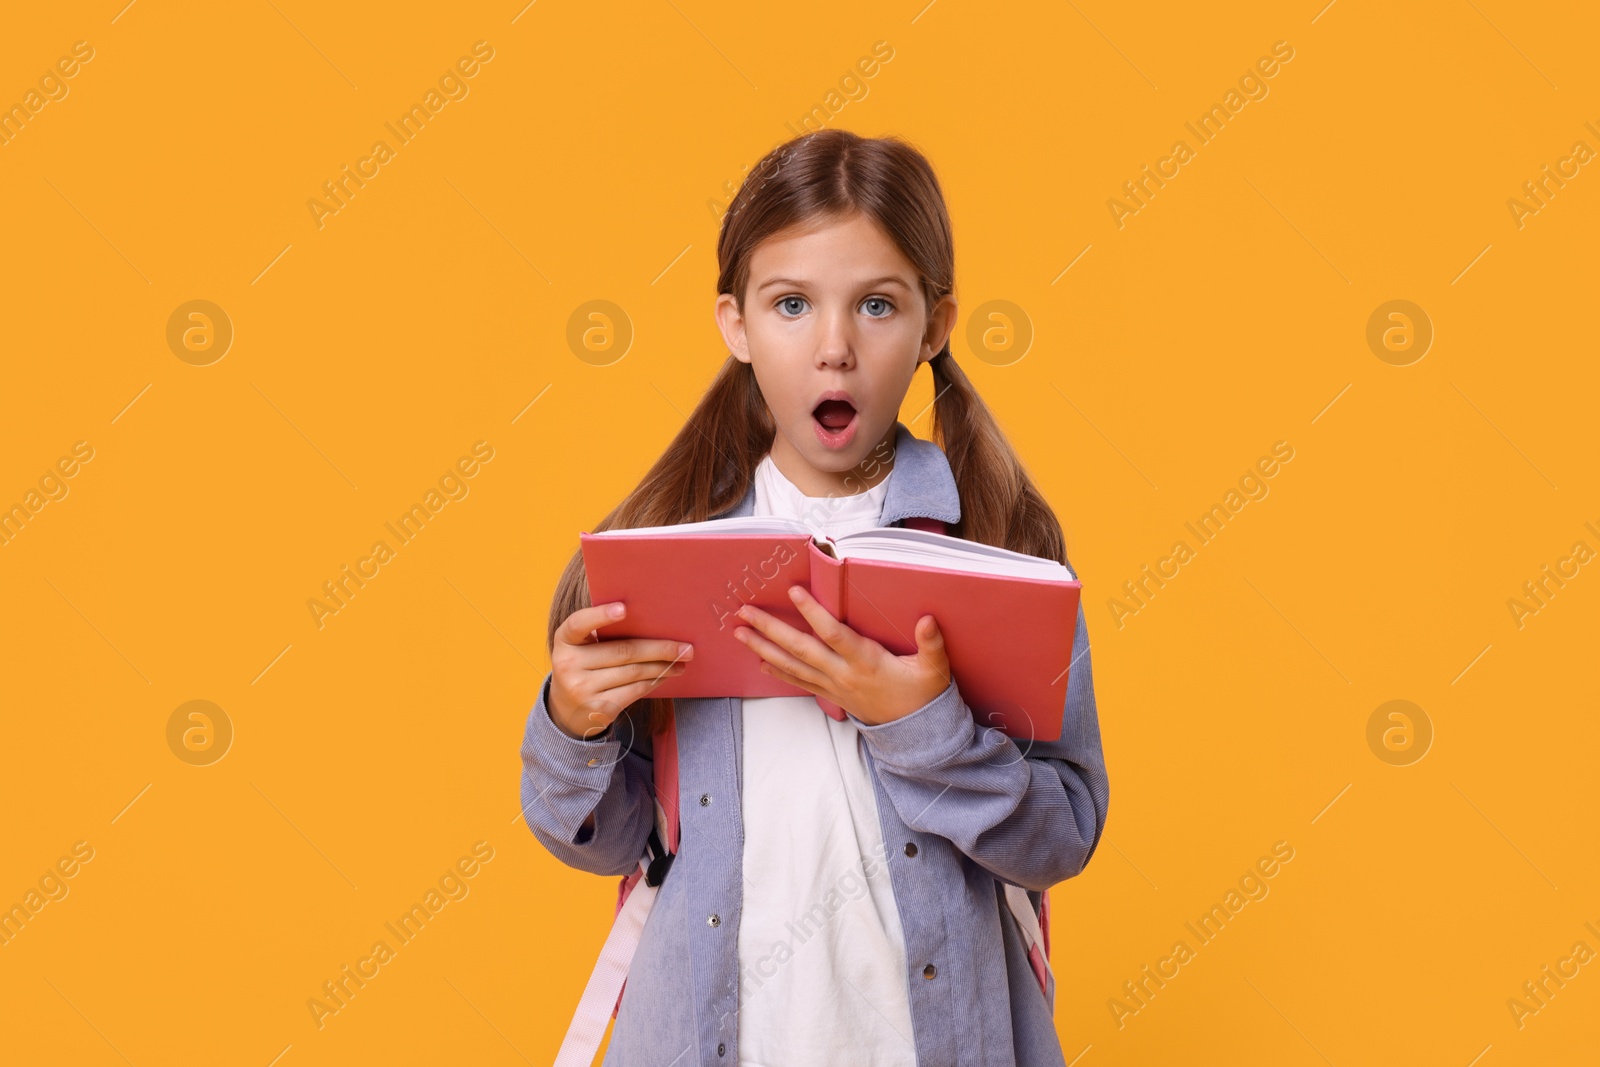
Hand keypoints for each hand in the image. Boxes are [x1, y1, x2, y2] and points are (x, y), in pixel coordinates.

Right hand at [548, 602, 692, 740]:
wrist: (567, 709)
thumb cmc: (583, 666)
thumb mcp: (582, 647)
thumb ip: (603, 634)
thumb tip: (654, 625)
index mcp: (564, 640)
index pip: (578, 623)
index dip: (600, 615)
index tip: (624, 608)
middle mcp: (568, 664)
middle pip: (623, 651)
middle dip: (659, 648)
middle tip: (686, 647)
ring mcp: (581, 689)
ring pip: (634, 672)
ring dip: (663, 666)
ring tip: (682, 662)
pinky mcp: (598, 708)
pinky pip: (634, 690)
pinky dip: (654, 681)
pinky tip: (665, 675)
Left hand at [732, 585, 950, 725]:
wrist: (915, 733)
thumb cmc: (923, 695)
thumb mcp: (934, 670)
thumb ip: (931, 644)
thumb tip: (928, 619)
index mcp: (866, 662)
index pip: (834, 634)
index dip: (813, 613)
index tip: (793, 592)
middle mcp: (843, 674)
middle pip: (801, 649)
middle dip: (771, 629)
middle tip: (745, 612)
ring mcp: (834, 687)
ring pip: (793, 665)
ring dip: (763, 648)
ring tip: (739, 633)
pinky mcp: (831, 695)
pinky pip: (799, 682)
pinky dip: (778, 671)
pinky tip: (759, 661)